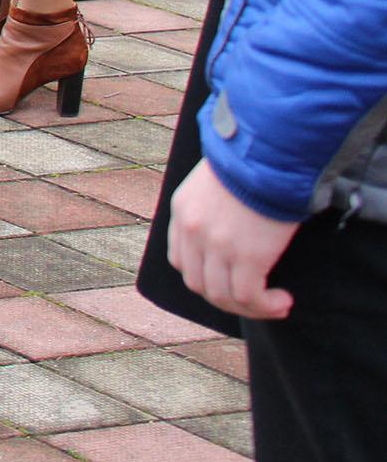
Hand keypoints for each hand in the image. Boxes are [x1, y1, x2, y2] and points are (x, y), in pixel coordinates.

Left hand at [168, 160, 296, 320]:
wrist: (268, 153)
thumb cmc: (252, 161)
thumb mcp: (215, 180)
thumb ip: (213, 205)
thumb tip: (232, 224)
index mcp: (182, 211)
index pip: (180, 259)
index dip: (204, 277)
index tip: (229, 280)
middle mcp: (193, 231)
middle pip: (198, 283)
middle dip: (226, 299)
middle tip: (253, 301)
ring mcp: (217, 246)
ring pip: (222, 296)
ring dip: (248, 308)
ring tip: (273, 304)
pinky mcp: (247, 256)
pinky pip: (249, 296)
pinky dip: (264, 306)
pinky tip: (281, 302)